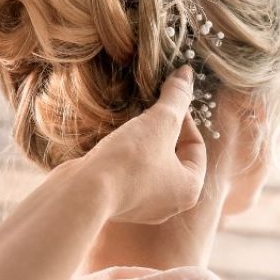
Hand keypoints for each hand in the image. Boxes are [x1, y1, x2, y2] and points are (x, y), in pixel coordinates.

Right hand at [75, 65, 207, 223]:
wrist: (82, 194)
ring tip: (129, 123)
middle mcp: (171, 204)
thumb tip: (187, 73)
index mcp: (190, 189)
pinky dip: (124, 157)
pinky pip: (129, 174)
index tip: (163, 101)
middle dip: (162, 130)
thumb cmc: (128, 160)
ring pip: (150, 164)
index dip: (183, 117)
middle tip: (147, 110)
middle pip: (174, 155)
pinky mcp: (117, 204)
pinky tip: (112, 143)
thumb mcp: (159, 122)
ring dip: (142, 142)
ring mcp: (143, 207)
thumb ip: (176, 97)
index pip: (196, 145)